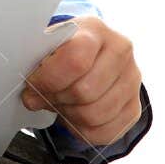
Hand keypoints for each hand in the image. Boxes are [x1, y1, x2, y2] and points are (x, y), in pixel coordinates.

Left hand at [20, 15, 141, 146]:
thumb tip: (29, 94)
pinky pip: (104, 133)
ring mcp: (132, 80)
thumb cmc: (65, 50)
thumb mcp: (50, 43)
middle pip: (85, 92)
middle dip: (56, 99)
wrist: (93, 55)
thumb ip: (37, 61)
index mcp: (95, 30)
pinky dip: (81, 130)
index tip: (33, 84)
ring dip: (68, 115)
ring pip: (94, 115)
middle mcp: (121, 52)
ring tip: (59, 104)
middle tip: (43, 97)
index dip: (48, 79)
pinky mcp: (135, 106)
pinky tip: (73, 115)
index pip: (76, 60)